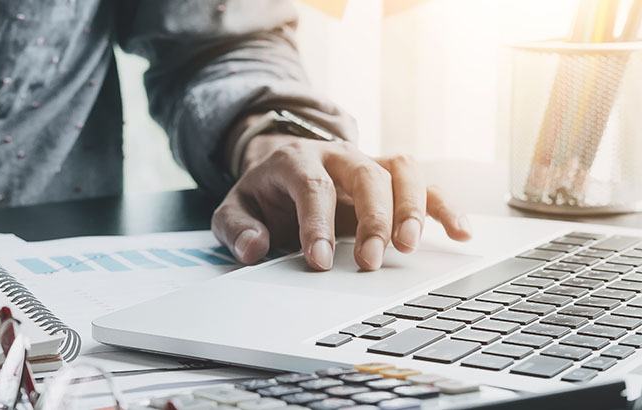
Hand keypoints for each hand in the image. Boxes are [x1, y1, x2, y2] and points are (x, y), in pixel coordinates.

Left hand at [212, 133, 471, 270]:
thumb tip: (252, 248)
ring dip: (411, 208)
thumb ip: (236, 228)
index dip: (317, 224)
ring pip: (401, 171)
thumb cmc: (264, 194)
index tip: (319, 261)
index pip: (312, 187)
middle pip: (365, 175)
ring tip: (410, 247)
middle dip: (371, 218)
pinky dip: (446, 207)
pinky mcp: (392, 176)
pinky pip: (427, 183)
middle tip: (369, 260)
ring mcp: (369, 162)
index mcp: (297, 161)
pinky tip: (460, 233)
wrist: (281, 164)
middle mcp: (338, 155)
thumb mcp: (234, 209)